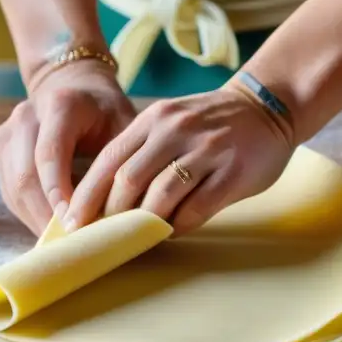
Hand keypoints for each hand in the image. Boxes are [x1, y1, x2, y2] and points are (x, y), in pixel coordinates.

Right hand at [0, 60, 134, 234]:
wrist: (74, 87)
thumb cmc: (106, 112)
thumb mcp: (125, 128)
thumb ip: (122, 165)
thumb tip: (124, 215)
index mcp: (59, 104)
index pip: (50, 153)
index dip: (58, 192)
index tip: (75, 224)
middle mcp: (26, 115)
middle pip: (25, 175)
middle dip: (46, 215)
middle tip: (70, 245)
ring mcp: (7, 132)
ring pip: (13, 187)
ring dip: (36, 219)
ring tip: (61, 243)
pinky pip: (8, 190)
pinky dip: (29, 213)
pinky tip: (50, 229)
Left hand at [65, 85, 294, 235]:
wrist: (268, 106)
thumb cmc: (212, 123)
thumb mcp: (170, 122)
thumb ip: (143, 150)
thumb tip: (107, 198)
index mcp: (154, 119)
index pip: (109, 159)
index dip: (87, 194)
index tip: (73, 221)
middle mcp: (176, 131)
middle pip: (128, 180)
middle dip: (110, 214)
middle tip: (102, 236)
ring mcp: (206, 151)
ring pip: (160, 196)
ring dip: (145, 222)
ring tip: (138, 236)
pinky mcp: (232, 173)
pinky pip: (197, 209)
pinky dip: (179, 225)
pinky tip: (172, 230)